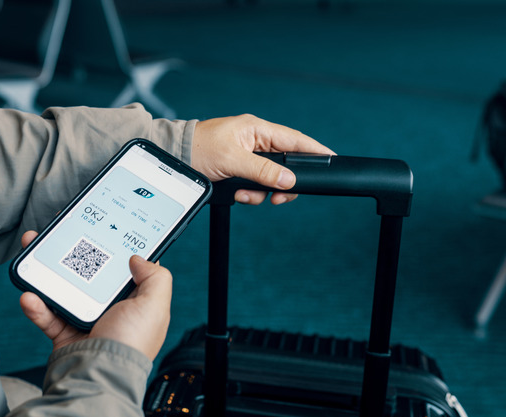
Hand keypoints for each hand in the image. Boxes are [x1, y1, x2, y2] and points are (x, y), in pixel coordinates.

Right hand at [18, 231, 171, 360]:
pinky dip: (36, 304)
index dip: (114, 249)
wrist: (100, 379)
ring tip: (35, 255)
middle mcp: (111, 311)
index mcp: (135, 303)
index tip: (100, 229)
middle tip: (58, 236)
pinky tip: (29, 294)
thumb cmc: (130, 345)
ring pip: (63, 289)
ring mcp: (86, 322)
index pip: (124, 270)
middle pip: (89, 274)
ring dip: (47, 272)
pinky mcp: (64, 335)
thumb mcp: (155, 306)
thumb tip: (139, 258)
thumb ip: (155, 278)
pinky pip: (46, 315)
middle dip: (72, 254)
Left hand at [192, 114, 333, 204]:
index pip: (295, 140)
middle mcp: (256, 141)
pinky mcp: (240, 170)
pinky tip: (238, 194)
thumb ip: (263, 170)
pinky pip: (256, 185)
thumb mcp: (232, 160)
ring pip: (271, 179)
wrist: (174, 158)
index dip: (314, 151)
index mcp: (257, 130)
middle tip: (277, 197)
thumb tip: (288, 179)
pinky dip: (250, 194)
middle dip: (281, 184)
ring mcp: (249, 156)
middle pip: (286, 165)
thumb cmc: (198, 149)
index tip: (332, 160)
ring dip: (261, 192)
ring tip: (245, 194)